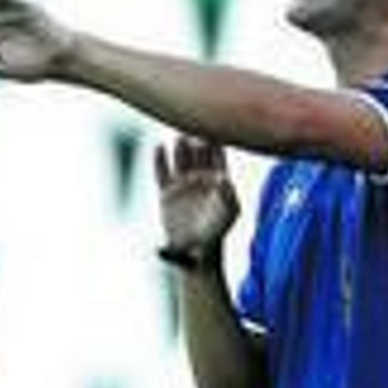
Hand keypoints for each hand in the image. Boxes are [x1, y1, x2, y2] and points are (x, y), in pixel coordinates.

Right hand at [154, 135, 239, 257]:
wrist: (197, 250)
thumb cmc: (217, 231)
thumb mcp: (228, 215)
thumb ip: (228, 196)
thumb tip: (224, 178)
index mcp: (217, 177)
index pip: (217, 154)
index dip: (215, 144)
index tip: (214, 138)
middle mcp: (200, 175)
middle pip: (197, 152)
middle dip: (197, 142)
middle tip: (196, 138)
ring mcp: (183, 181)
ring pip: (180, 158)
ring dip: (180, 147)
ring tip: (181, 140)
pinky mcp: (167, 190)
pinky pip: (161, 171)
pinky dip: (159, 159)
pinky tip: (159, 147)